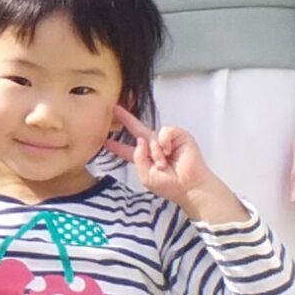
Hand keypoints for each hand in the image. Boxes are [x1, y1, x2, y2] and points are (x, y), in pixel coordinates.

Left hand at [104, 108, 247, 226]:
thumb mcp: (145, 175)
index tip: (106, 140)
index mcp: (145, 159)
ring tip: (163, 163)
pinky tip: (169, 151)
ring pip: (151, 136)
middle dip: (127, 119)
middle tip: (115, 109)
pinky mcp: (178, 135)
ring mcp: (166, 141)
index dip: (117, 146)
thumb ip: (138, 158)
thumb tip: (140, 139)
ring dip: (155, 152)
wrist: (189, 186)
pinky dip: (164, 142)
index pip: (128, 150)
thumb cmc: (169, 185)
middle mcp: (154, 147)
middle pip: (137, 130)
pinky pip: (164, 131)